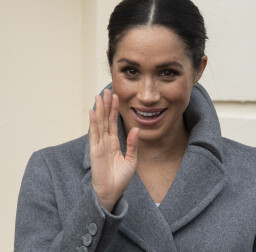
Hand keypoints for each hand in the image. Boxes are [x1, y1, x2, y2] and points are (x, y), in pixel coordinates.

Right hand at [89, 89, 138, 211]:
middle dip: (106, 105)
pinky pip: (94, 134)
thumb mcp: (131, 159)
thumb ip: (132, 144)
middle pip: (105, 119)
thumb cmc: (120, 178)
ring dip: (99, 109)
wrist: (111, 192)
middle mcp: (105, 141)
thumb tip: (136, 128)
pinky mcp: (95, 150)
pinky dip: (93, 123)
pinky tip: (92, 112)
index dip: (114, 109)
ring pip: (99, 123)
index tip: (115, 97)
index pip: (113, 122)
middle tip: (106, 91)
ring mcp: (99, 144)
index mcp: (114, 142)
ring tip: (99, 96)